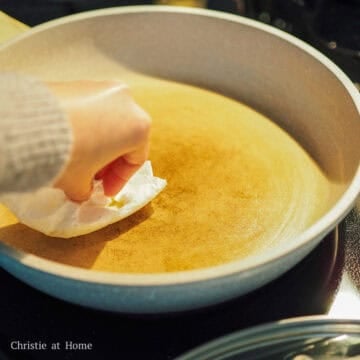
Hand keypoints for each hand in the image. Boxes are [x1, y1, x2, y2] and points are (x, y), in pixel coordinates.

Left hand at [47, 81, 150, 201]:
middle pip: (124, 138)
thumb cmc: (68, 155)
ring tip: (79, 158)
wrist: (30, 125)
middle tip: (93, 177)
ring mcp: (104, 88)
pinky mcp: (82, 83)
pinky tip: (69, 140)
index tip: (105, 192)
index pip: (136, 159)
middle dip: (109, 160)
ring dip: (98, 142)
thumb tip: (83, 189)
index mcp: (139, 127)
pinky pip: (91, 109)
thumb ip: (88, 189)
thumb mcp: (81, 183)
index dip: (120, 180)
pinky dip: (85, 126)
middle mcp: (127, 102)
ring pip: (108, 122)